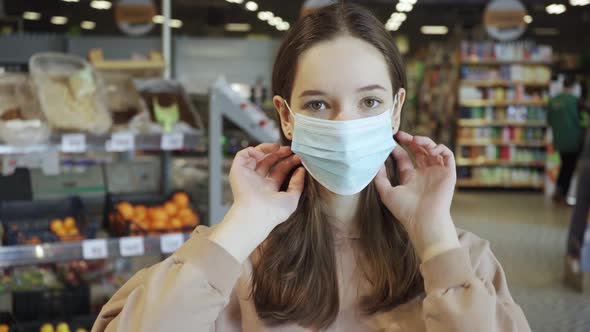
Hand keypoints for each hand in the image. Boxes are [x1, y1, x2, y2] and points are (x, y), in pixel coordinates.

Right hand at [210, 143, 304, 262]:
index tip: (297, 158)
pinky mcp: (238, 171)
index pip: (278, 171)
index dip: (288, 163)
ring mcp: (248, 176)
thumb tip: (301, 171)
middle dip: (279, 154)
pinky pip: (243, 155)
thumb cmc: (273, 212)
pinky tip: (262, 153)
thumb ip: (297, 184)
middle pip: (268, 162)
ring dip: (267, 149)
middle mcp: (258, 182)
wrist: (257, 214)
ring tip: (279, 147)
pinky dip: (252, 150)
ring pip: (256, 157)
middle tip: (290, 150)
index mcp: (269, 189)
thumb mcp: (292, 198)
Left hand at [375, 131, 459, 260]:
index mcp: (410, 178)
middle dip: (411, 141)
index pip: (405, 158)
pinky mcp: (448, 173)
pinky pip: (447, 156)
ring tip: (415, 140)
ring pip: (432, 150)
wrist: (424, 220)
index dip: (398, 148)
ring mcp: (436, 172)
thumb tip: (375, 163)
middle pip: (418, 151)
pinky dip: (441, 148)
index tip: (391, 140)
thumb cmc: (405, 210)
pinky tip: (431, 149)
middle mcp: (424, 174)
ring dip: (425, 142)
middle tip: (401, 135)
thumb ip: (380, 178)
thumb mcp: (386, 193)